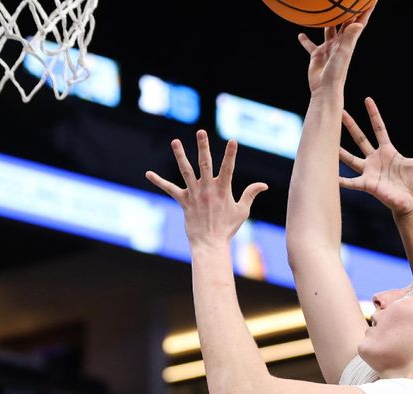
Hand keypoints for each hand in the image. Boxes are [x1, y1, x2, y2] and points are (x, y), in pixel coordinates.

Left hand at [145, 131, 267, 246]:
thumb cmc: (227, 228)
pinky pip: (170, 189)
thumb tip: (264, 185)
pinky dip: (159, 181)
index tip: (233, 140)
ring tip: (175, 141)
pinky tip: (148, 173)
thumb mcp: (243, 211)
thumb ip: (250, 194)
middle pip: (205, 164)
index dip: (231, 154)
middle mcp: (207, 189)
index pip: (228, 168)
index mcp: (223, 190)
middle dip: (203, 147)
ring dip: (180, 155)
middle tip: (201, 132)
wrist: (210, 243)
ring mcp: (194, 194)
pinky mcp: (184, 201)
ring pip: (186, 171)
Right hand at [297, 2, 374, 94]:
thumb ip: (350, 37)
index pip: (360, 21)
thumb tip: (359, 23)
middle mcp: (339, 43)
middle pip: (345, 22)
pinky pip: (311, 45)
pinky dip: (306, 40)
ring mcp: (328, 48)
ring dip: (328, 21)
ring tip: (325, 10)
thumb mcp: (344, 53)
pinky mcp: (317, 55)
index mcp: (348, 41)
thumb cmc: (336, 73)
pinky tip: (300, 34)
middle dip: (348, 10)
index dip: (366, 9)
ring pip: (328, 30)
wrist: (325, 89)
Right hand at [339, 97, 412, 215]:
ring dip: (338, 150)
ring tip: (324, 141)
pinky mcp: (367, 185)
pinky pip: (350, 182)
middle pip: (360, 139)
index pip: (379, 128)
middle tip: (338, 111)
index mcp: (389, 152)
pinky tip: (328, 176)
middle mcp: (376, 160)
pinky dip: (340, 180)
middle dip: (350, 125)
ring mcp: (369, 172)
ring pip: (350, 158)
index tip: (367, 99)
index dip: (373, 114)